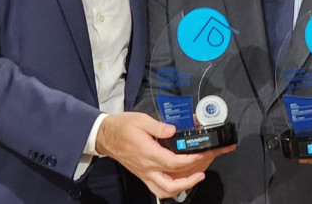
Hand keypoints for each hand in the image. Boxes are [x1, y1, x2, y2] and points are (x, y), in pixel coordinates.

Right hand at [95, 112, 233, 198]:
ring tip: (196, 177)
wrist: (106, 136)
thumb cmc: (123, 127)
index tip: (203, 153)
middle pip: (172, 183)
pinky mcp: (143, 176)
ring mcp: (145, 175)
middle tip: (205, 168)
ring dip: (183, 187)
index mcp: (148, 154)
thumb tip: (173, 130)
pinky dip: (172, 189)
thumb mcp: (140, 120)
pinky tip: (181, 181)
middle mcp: (147, 168)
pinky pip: (158, 189)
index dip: (191, 160)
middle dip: (191, 178)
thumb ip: (158, 126)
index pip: (174, 163)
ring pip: (165, 191)